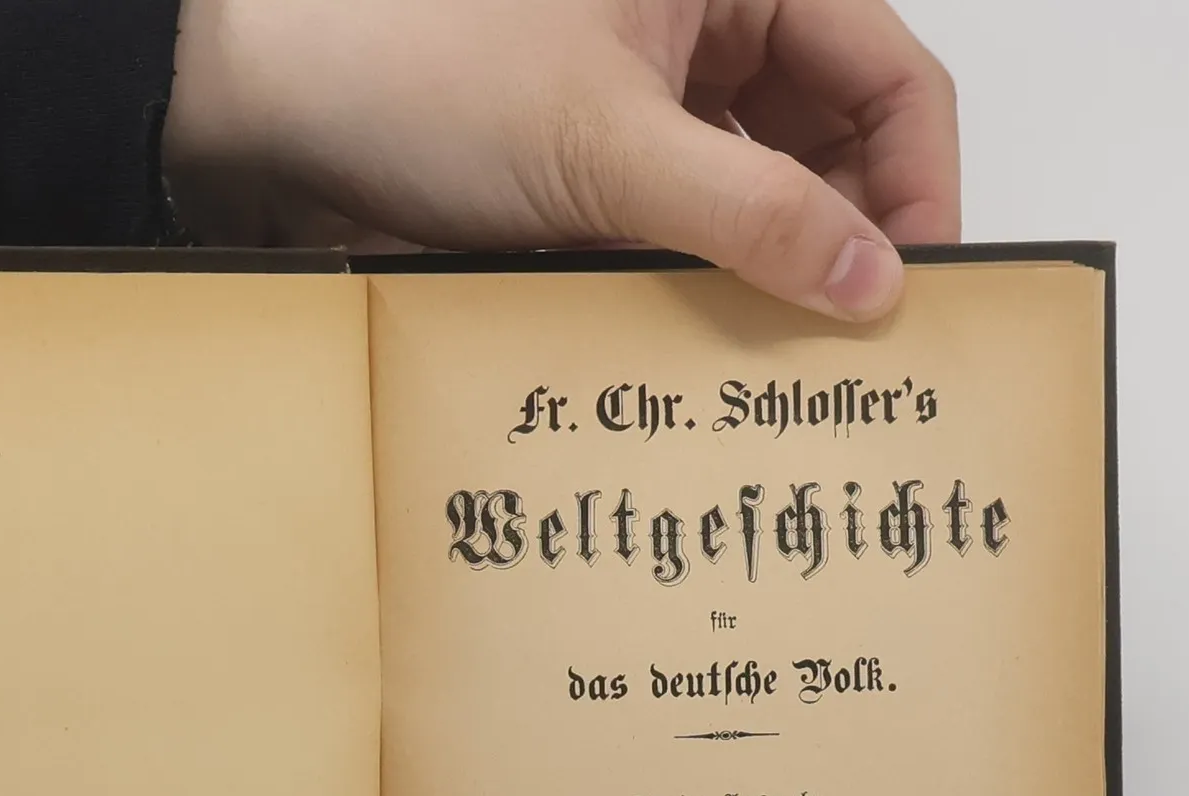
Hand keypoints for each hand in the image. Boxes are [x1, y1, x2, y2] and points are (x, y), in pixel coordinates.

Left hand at [165, 0, 956, 320]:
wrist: (270, 110)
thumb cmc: (415, 71)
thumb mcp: (607, 148)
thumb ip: (751, 214)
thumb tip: (871, 281)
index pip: (888, 76)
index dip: (919, 186)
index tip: (918, 294)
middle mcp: (706, 30)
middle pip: (833, 145)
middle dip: (846, 243)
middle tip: (849, 356)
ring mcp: (650, 102)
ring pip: (757, 198)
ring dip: (768, 278)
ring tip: (776, 368)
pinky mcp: (596, 169)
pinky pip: (681, 232)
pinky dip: (694, 288)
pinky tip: (696, 350)